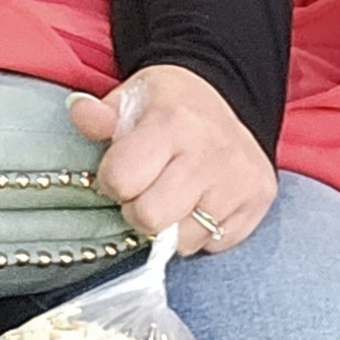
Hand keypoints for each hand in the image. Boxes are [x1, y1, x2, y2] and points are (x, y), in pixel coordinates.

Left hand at [66, 64, 277, 252]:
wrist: (225, 96)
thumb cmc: (168, 105)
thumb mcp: (131, 98)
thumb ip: (100, 115)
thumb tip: (79, 112)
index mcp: (173, 122)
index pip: (121, 180)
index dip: (112, 182)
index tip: (120, 173)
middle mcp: (210, 152)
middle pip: (151, 218)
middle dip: (138, 211)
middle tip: (145, 192)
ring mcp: (239, 178)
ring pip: (184, 240)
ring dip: (171, 227)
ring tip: (174, 197)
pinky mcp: (260, 198)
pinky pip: (215, 243)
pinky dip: (202, 232)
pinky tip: (201, 203)